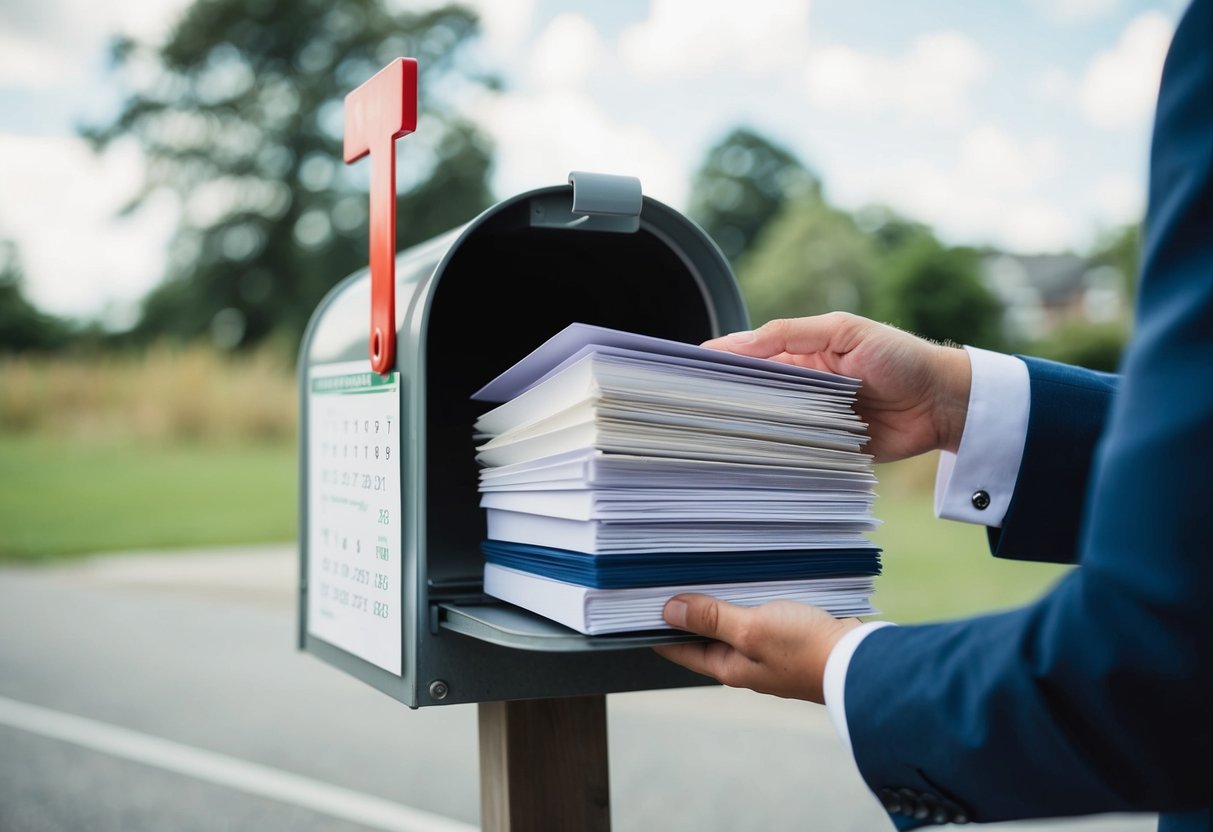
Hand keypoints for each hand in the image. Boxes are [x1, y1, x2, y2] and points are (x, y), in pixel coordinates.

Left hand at [653, 594, 860, 703]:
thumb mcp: (751, 629)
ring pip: (731, 621)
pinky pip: (757, 613)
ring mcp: (767, 648)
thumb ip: (711, 618)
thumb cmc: (804, 649)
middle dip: (686, 609)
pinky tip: (743, 576)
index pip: (680, 648)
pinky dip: (746, 597)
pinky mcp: (787, 635)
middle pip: (704, 633)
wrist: (858, 659)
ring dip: (718, 599)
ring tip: (698, 570)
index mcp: (729, 666)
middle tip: (665, 578)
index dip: (658, 627)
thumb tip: (669, 611)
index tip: (637, 606)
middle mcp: (744, 661)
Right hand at [701, 312, 971, 461]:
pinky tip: (753, 462)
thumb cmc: (899, 356)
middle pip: (753, 398)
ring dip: (749, 432)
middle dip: (726, 403)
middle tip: (693, 411)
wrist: (944, 403)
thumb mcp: (843, 331)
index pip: (748, 360)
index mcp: (799, 357)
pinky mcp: (827, 452)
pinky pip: (794, 457)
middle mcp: (801, 391)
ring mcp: (813, 422)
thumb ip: (789, 334)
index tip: (686, 374)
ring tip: (714, 438)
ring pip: (769, 429)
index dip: (719, 365)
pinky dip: (777, 459)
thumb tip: (736, 343)